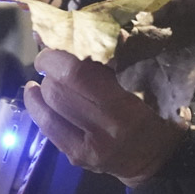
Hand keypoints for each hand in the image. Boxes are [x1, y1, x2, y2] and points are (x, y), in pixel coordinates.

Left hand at [25, 48, 187, 185]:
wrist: (159, 158)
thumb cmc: (157, 110)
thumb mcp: (147, 82)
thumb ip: (117, 61)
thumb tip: (77, 36)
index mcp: (127, 107)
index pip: (78, 75)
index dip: (57, 57)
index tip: (53, 44)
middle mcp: (107, 129)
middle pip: (58, 91)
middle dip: (49, 70)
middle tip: (52, 60)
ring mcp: (90, 148)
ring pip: (49, 109)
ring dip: (43, 87)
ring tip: (47, 76)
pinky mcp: (78, 158)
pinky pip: (48, 129)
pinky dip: (37, 107)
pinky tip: (35, 94)